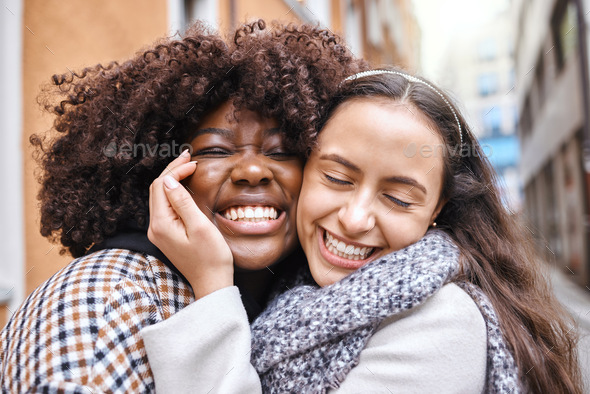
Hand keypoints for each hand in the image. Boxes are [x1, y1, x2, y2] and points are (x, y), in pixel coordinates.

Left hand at [148, 150, 233, 298]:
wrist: (212, 283)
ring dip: (172, 180)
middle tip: (189, 157)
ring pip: (160, 198)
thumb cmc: (211, 257)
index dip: (175, 170)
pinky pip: (165, 207)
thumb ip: (182, 202)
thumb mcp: (200, 226)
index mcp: (161, 224)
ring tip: (187, 166)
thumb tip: (168, 180)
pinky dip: (173, 193)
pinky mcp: (166, 235)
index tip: (194, 163)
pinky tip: (184, 186)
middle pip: (157, 190)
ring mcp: (159, 232)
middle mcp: (155, 228)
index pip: (160, 186)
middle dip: (172, 171)